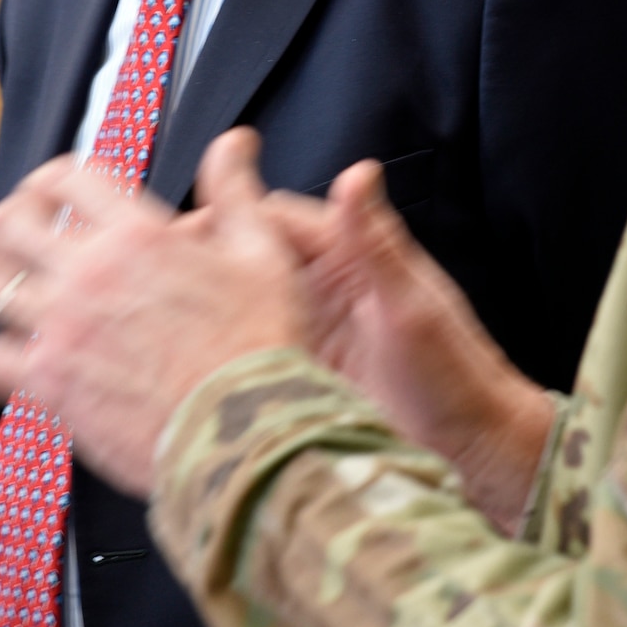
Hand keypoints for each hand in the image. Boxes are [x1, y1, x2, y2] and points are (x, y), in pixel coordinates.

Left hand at [0, 155, 305, 496]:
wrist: (246, 434)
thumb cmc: (259, 349)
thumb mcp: (263, 254)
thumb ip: (238, 192)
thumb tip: (233, 147)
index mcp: (137, 236)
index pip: (67, 178)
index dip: (52, 178)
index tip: (52, 191)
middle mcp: (89, 275)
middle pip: (8, 224)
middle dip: (6, 222)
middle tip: (12, 234)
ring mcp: (62, 331)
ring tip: (5, 289)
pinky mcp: (49, 386)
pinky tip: (14, 356)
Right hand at [197, 133, 556, 533]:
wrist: (472, 453)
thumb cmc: (458, 379)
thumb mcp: (412, 307)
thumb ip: (377, 242)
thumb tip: (359, 173)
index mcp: (350, 258)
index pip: (273, 216)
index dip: (227, 217)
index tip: (184, 230)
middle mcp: (323, 289)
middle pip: (244, 259)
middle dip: (202, 264)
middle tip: (154, 280)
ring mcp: (308, 332)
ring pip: (238, 305)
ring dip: (205, 310)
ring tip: (158, 324)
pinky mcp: (298, 374)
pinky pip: (247, 352)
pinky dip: (217, 354)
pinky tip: (188, 368)